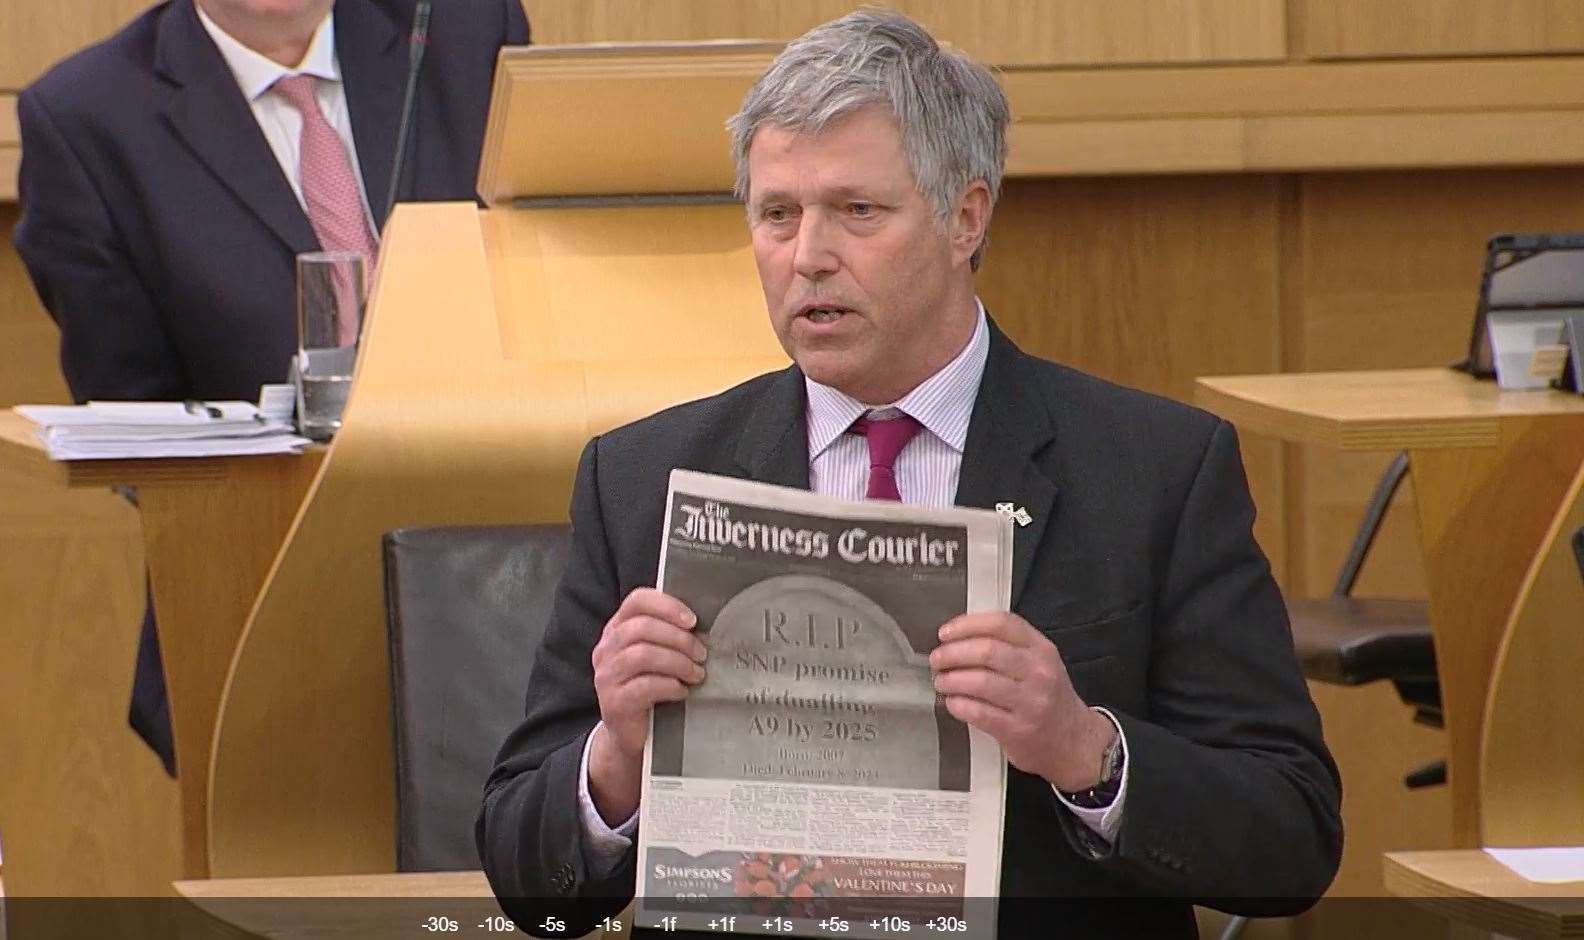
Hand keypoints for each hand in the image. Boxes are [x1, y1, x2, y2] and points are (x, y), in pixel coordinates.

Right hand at [587, 588, 704, 823]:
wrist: (632, 736)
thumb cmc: (650, 691)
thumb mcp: (656, 659)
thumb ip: (669, 638)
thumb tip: (705, 629)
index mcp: (617, 630)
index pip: (637, 601)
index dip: (667, 606)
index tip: (692, 621)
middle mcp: (606, 649)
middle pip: (642, 627)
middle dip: (680, 639)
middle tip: (702, 654)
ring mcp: (606, 676)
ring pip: (643, 654)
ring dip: (678, 662)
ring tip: (696, 674)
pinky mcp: (613, 702)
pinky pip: (644, 686)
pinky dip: (669, 685)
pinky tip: (682, 691)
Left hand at [929, 612, 1115, 791]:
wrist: (1074, 743)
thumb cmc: (1048, 698)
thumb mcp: (1040, 663)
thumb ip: (1008, 646)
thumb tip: (958, 637)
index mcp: (1042, 649)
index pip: (1002, 623)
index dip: (967, 624)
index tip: (945, 633)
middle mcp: (1039, 672)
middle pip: (986, 651)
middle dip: (952, 653)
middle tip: (937, 660)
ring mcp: (1030, 702)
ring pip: (979, 681)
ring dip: (951, 680)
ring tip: (941, 681)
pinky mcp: (1018, 730)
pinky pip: (978, 712)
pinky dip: (958, 705)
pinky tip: (952, 703)